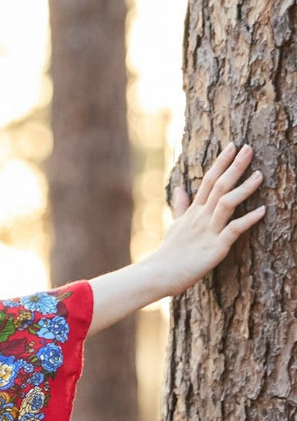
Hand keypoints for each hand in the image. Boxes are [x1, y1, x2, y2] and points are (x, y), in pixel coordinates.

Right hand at [156, 142, 266, 296]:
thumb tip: (180, 189)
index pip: (208, 181)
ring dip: (244, 188)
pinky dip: (248, 220)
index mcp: (194, 212)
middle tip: (249, 148)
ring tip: (260, 176)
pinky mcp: (215, 247)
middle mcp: (201, 217)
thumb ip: (181, 207)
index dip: (221, 163)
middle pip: (219, 186)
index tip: (232, 146)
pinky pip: (234, 229)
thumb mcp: (175, 226)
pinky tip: (263, 211)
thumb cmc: (169, 254)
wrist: (158, 274)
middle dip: (235, 166)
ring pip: (226, 203)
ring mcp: (208, 231)